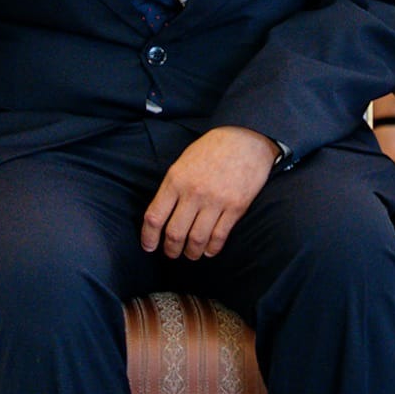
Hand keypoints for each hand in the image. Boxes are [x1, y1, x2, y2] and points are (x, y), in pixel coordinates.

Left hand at [140, 126, 277, 259]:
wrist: (245, 138)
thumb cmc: (211, 149)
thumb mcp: (183, 163)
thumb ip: (172, 188)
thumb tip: (163, 215)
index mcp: (175, 180)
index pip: (154, 217)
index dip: (148, 237)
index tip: (149, 246)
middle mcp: (193, 193)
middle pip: (175, 233)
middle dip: (171, 250)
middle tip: (171, 254)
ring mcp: (215, 201)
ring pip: (197, 239)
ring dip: (191, 253)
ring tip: (190, 254)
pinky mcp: (236, 207)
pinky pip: (219, 236)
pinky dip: (212, 248)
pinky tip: (209, 251)